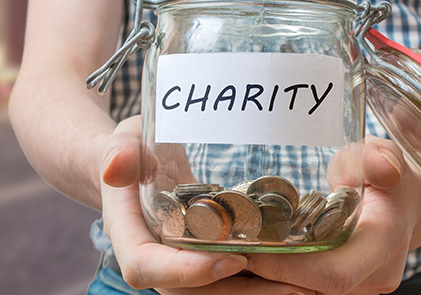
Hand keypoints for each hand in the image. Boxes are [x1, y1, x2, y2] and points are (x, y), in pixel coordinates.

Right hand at [99, 116, 314, 294]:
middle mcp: (155, 258)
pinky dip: (261, 280)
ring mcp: (180, 263)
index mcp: (129, 235)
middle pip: (191, 291)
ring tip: (305, 289)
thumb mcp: (125, 141)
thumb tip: (116, 167)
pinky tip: (298, 275)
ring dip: (258, 293)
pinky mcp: (203, 259)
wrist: (135, 165)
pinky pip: (228, 279)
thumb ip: (121, 152)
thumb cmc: (131, 150)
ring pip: (215, 291)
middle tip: (294, 289)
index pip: (147, 267)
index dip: (187, 271)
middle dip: (240, 293)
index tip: (234, 260)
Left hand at [246, 136, 420, 294]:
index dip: (288, 267)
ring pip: (307, 292)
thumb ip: (377, 157)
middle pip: (311, 289)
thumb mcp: (383, 153)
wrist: (410, 204)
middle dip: (267, 273)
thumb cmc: (390, 175)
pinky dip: (281, 273)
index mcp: (384, 244)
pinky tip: (254, 252)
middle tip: (226, 247)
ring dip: (270, 276)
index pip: (333, 274)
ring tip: (233, 249)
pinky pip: (308, 287)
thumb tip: (381, 167)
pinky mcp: (347, 289)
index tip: (250, 247)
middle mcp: (374, 276)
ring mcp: (361, 288)